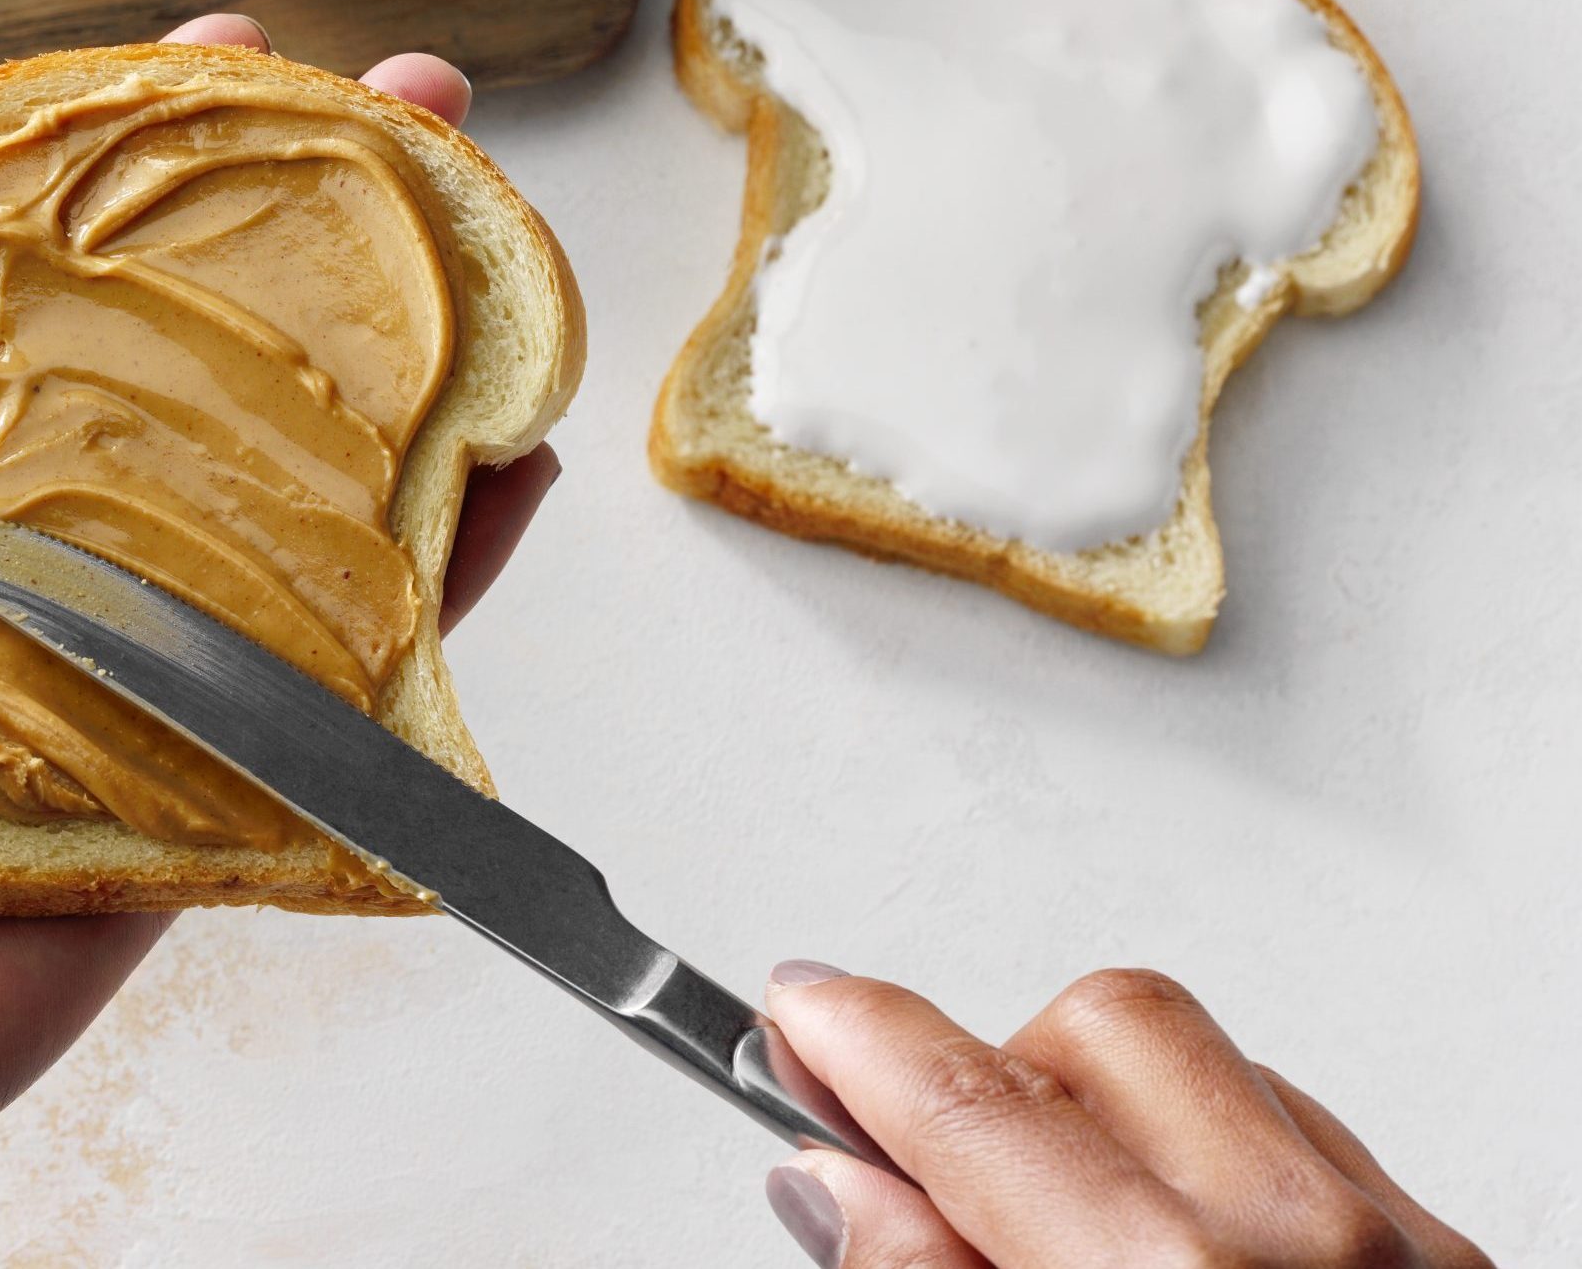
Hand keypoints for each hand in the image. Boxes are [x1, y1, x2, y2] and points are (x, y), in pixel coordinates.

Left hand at [0, 17, 559, 1265]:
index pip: (36, 269)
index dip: (126, 154)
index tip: (208, 50)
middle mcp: (29, 535)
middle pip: (197, 353)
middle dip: (311, 228)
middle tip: (409, 116)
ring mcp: (124, 648)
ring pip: (288, 487)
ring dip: (399, 368)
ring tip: (489, 255)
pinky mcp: (189, 769)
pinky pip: (331, 662)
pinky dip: (433, 576)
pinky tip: (503, 474)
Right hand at [758, 963, 1490, 1268]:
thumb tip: (842, 1180)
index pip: (968, 1099)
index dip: (854, 1037)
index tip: (794, 1009)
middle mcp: (1312, 1248)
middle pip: (1107, 1027)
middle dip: (1003, 1078)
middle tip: (932, 1176)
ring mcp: (1409, 1251)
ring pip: (1216, 1072)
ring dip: (1115, 1125)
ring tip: (1071, 1245)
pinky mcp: (1459, 1263)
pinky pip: (1309, 1142)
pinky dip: (1220, 1175)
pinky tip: (1184, 1265)